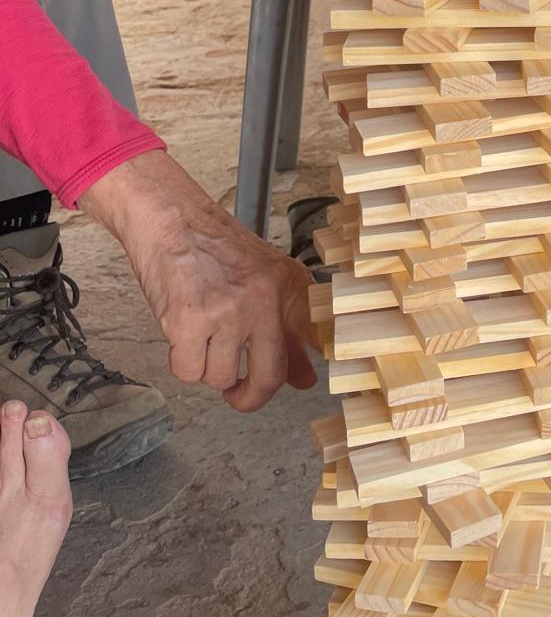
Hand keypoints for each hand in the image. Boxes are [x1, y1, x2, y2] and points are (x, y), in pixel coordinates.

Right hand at [79, 152, 317, 411]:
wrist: (171, 219)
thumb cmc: (215, 248)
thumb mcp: (263, 278)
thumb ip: (288, 330)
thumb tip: (305, 379)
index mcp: (287, 285)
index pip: (313, 339)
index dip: (305, 369)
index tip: (299, 382)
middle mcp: (263, 299)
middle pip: (269, 377)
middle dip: (250, 397)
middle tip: (239, 394)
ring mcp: (227, 311)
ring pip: (221, 378)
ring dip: (209, 370)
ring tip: (204, 339)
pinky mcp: (189, 322)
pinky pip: (189, 372)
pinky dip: (184, 363)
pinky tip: (183, 337)